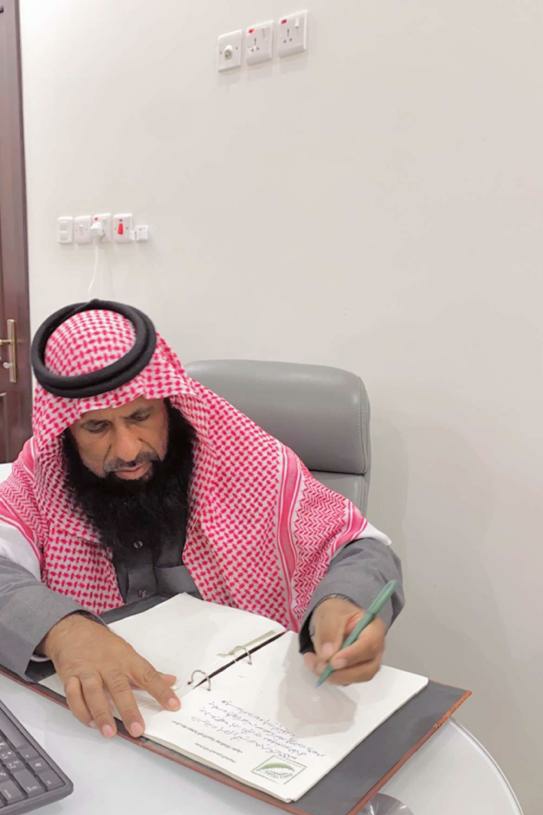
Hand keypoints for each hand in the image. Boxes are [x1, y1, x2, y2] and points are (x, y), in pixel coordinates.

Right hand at [41, 614, 180, 738]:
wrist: (73, 631)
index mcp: (126, 659)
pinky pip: (73, 695)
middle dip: (129, 709)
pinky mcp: (70, 676)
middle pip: (119, 687)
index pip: (148, 675)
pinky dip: (80, 710)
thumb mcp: (128, 653)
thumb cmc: (103, 645)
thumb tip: (171, 681)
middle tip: (137, 728)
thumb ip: (147, 672)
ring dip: (101, 713)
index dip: (161, 690)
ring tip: (110, 732)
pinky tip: (89, 722)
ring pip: (94, 692)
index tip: (173, 705)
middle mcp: (108, 665)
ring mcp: (88, 670)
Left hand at [303, 596, 385, 684]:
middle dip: (341, 672)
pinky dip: (329, 676)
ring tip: (313, 662)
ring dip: (332, 675)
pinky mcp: (355, 671)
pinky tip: (317, 664)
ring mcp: (366, 662)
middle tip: (320, 666)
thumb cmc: (337, 613)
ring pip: (355, 678)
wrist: (332, 618)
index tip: (333, 661)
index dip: (352, 656)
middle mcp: (375, 649)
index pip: (369, 646)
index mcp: (374, 629)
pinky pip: (345, 680)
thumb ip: (329, 631)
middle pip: (366, 669)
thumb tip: (328, 654)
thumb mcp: (330, 613)